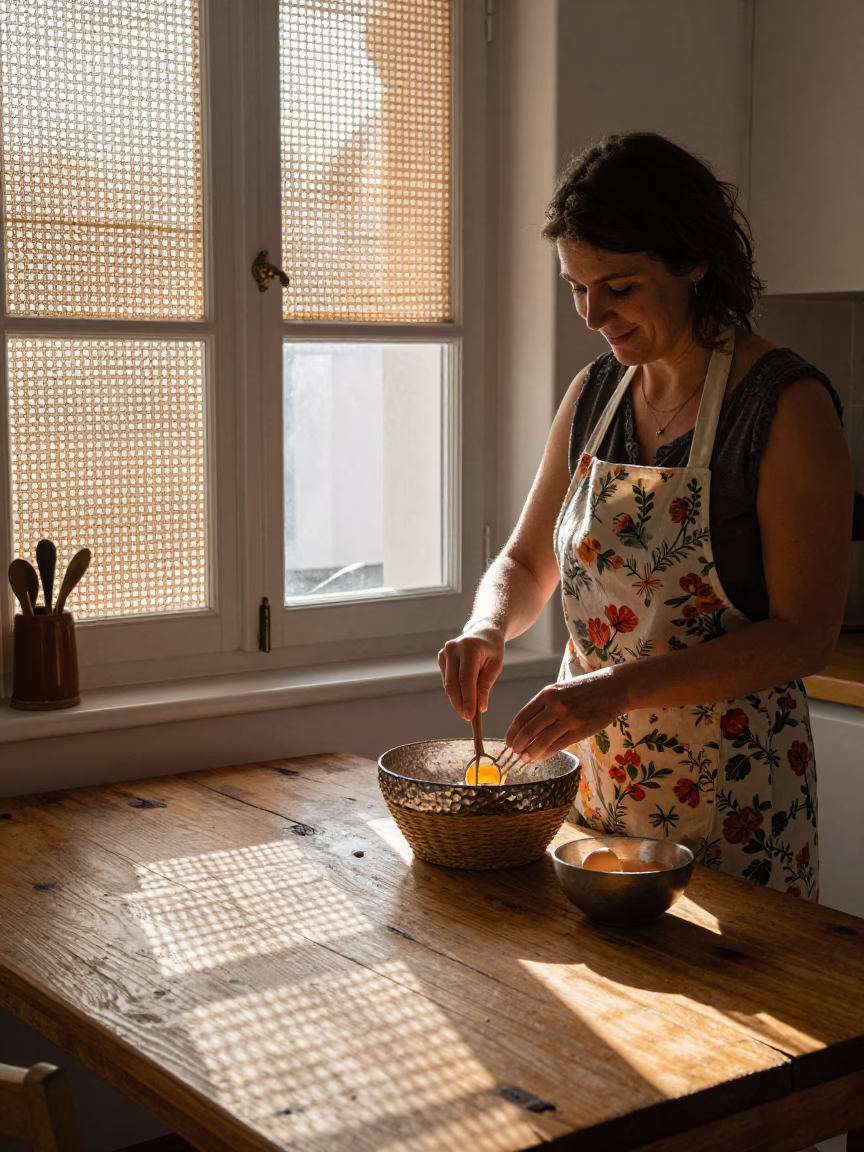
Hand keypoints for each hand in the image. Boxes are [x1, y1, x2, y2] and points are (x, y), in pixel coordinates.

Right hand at [438, 624, 504, 719]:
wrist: (482, 632)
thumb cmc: (492, 649)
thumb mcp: (495, 666)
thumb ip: (486, 685)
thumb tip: (480, 707)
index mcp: (469, 648)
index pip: (466, 680)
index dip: (467, 700)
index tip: (471, 716)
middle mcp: (452, 649)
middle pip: (453, 683)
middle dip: (460, 704)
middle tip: (468, 719)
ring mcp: (444, 652)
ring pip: (448, 684)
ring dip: (457, 700)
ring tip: (468, 711)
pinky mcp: (441, 658)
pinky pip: (446, 680)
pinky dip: (454, 691)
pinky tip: (463, 697)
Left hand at [505, 668, 626, 761]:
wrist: (613, 688)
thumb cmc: (586, 689)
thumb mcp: (561, 689)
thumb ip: (546, 705)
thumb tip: (529, 727)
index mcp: (547, 693)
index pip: (522, 716)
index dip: (512, 732)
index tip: (508, 741)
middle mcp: (555, 705)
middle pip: (528, 730)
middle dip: (518, 745)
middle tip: (515, 753)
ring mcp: (567, 718)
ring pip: (541, 741)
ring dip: (530, 753)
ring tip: (525, 759)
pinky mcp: (580, 730)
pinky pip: (557, 745)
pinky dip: (546, 753)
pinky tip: (541, 757)